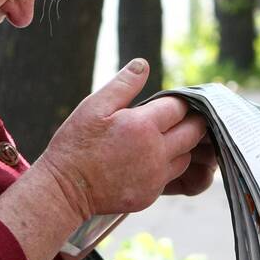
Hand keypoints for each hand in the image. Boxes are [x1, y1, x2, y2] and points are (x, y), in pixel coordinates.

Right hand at [37, 59, 207, 221]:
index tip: (169, 102)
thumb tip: (143, 64)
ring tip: (164, 139)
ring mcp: (155, 176)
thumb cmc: (77, 144)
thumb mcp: (94, 106)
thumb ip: (123, 85)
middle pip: (193, 132)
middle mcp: (156, 152)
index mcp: (143, 126)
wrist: (65, 190)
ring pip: (186, 156)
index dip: (177, 102)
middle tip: (178, 118)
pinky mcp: (150, 195)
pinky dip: (166, 167)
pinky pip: (170, 177)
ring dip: (181, 146)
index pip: (179, 107)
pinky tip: (147, 161)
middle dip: (191, 122)